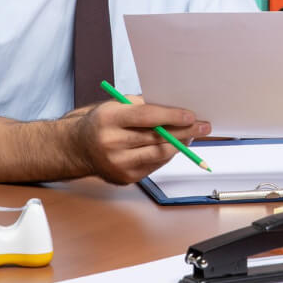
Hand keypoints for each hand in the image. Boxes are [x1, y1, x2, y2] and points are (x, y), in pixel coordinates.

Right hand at [70, 100, 210, 184]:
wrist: (78, 147)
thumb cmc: (102, 122)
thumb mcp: (116, 105)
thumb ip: (144, 106)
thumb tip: (176, 111)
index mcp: (109, 119)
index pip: (147, 117)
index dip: (172, 116)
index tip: (191, 116)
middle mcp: (112, 143)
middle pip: (156, 138)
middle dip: (184, 132)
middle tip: (203, 126)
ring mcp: (118, 164)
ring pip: (158, 154)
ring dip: (180, 145)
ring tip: (192, 136)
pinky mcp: (125, 178)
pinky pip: (154, 166)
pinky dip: (166, 156)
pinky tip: (174, 147)